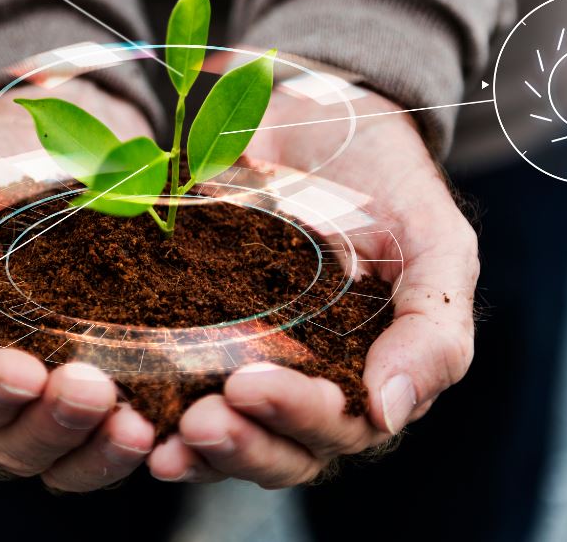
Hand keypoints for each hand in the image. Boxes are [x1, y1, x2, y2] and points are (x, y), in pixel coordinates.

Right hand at [0, 79, 157, 490]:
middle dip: (49, 425)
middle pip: (10, 447)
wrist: (33, 138)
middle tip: (88, 387)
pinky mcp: (112, 381)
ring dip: (97, 447)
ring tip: (133, 422)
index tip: (20, 369)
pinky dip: (137, 440)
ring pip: (67, 456)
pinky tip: (162, 423)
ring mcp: (52, 395)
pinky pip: (119, 434)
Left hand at [147, 87, 478, 486]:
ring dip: (198, 449)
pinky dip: (157, 411)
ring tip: (162, 439)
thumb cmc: (392, 183)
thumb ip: (434, 329)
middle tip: (200, 420)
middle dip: (240, 444)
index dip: (296, 417)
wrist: (325, 118)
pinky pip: (179, 389)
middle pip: (280, 450)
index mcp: (372, 377)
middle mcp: (313, 385)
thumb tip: (389, 414)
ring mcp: (255, 362)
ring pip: (230, 435)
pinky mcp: (202, 333)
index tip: (250, 384)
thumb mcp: (436, 244)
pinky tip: (130, 415)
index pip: (339, 427)